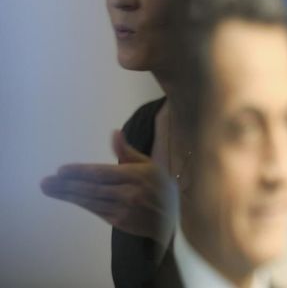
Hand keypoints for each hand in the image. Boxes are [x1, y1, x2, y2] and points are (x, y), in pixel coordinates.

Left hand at [41, 130, 177, 246]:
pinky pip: (96, 210)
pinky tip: (69, 198)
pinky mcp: (120, 221)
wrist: (173, 218)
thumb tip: (114, 133)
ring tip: (49, 189)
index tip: (61, 170)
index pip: (102, 172)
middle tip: (46, 182)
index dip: (79, 172)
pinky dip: (81, 203)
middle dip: (66, 185)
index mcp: (137, 174)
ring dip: (67, 195)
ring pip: (90, 200)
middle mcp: (129, 192)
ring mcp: (124, 208)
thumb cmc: (160, 188)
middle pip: (92, 188)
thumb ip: (128, 152)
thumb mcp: (150, 166)